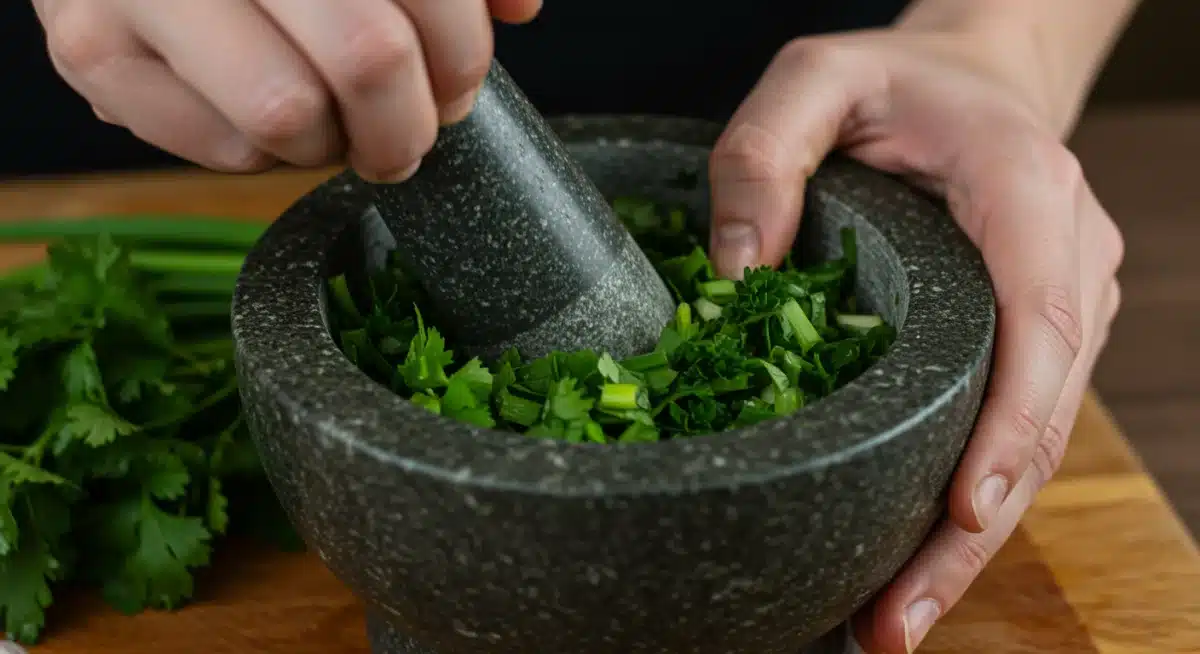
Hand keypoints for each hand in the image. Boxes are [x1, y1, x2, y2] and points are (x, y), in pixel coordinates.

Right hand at [31, 0, 541, 180]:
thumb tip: (520, 6)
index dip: (463, 54)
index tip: (456, 82)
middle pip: (368, 58)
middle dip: (408, 121)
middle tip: (409, 129)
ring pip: (288, 116)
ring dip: (331, 141)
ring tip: (325, 114)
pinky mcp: (95, 53)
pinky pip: (224, 150)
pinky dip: (264, 154)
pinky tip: (259, 108)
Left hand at [709, 27, 1123, 652]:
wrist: (973, 78)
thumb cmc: (896, 78)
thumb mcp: (813, 75)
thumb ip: (765, 154)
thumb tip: (734, 280)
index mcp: (1025, 190)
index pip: (1037, 322)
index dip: (1008, 427)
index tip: (961, 513)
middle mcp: (1067, 256)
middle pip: (1041, 414)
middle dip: (973, 530)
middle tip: (892, 620)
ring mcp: (1066, 302)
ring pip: (1035, 441)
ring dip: (971, 542)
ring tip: (891, 622)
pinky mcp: (1041, 333)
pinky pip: (1017, 427)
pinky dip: (972, 501)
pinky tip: (916, 562)